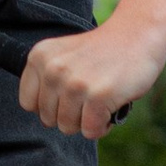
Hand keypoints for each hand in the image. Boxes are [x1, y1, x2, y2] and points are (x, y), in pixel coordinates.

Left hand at [19, 12, 165, 142]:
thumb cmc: (101, 52)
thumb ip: (46, 80)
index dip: (51, 105)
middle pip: (48, 119)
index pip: (28, 103)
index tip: (68, 94)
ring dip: (87, 121)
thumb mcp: (62, 56)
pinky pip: (90, 131)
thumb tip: (43, 117)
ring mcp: (75, 83)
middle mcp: (53, 69)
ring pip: (68, 127)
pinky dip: (102, 126)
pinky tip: (110, 106)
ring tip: (99, 99)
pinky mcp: (98, 96)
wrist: (138, 34)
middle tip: (89, 94)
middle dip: (70, 114)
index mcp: (39, 57)